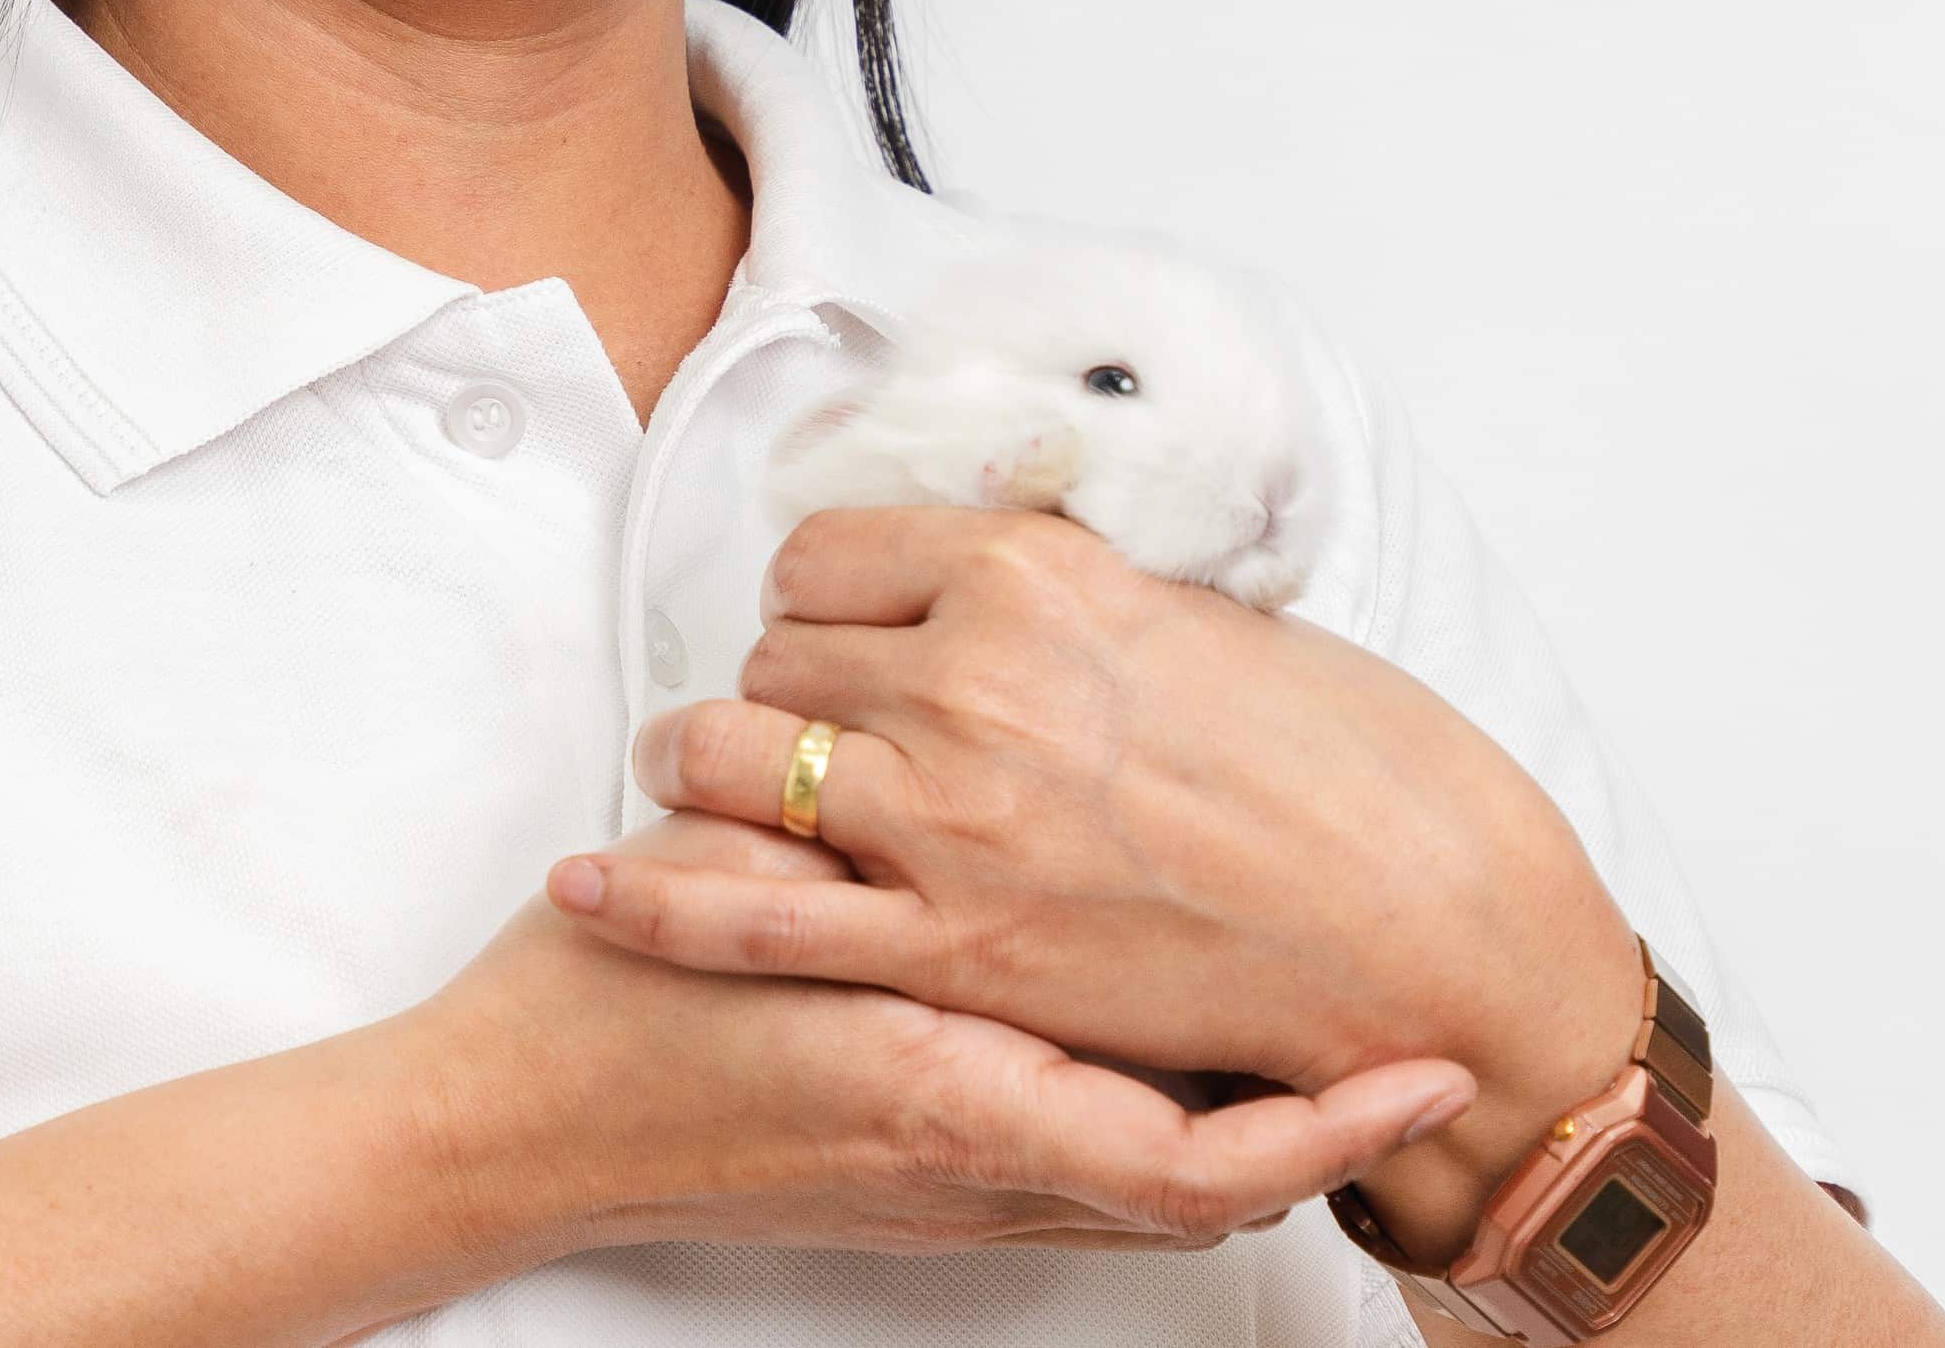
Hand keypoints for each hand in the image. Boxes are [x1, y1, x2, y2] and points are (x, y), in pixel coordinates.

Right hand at [411, 805, 1475, 1260]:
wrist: (520, 1125)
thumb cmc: (618, 1009)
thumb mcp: (742, 900)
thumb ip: (872, 852)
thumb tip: (975, 753)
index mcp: (950, 1100)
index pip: (1189, 1168)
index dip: (1319, 1135)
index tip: (1419, 1077)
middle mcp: (972, 1163)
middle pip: (1200, 1192)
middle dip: (1315, 1135)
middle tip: (1424, 1048)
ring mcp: (951, 1184)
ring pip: (1154, 1184)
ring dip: (1247, 1117)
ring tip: (1348, 1039)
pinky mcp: (923, 1175)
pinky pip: (1086, 1174)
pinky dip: (1163, 1120)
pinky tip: (1187, 1035)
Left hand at [540, 506, 1646, 1262]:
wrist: (1429, 930)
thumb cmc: (1361, 777)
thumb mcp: (1207, 621)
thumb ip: (1079, 602)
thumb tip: (1014, 591)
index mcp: (1033, 578)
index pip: (834, 555)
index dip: (825, 595)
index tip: (838, 623)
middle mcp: (969, 681)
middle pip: (778, 656)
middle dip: (784, 688)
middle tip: (809, 725)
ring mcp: (949, 821)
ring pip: (739, 760)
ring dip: (715, 768)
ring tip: (713, 784)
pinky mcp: (947, 951)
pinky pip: (746, 914)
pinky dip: (656, 896)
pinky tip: (595, 885)